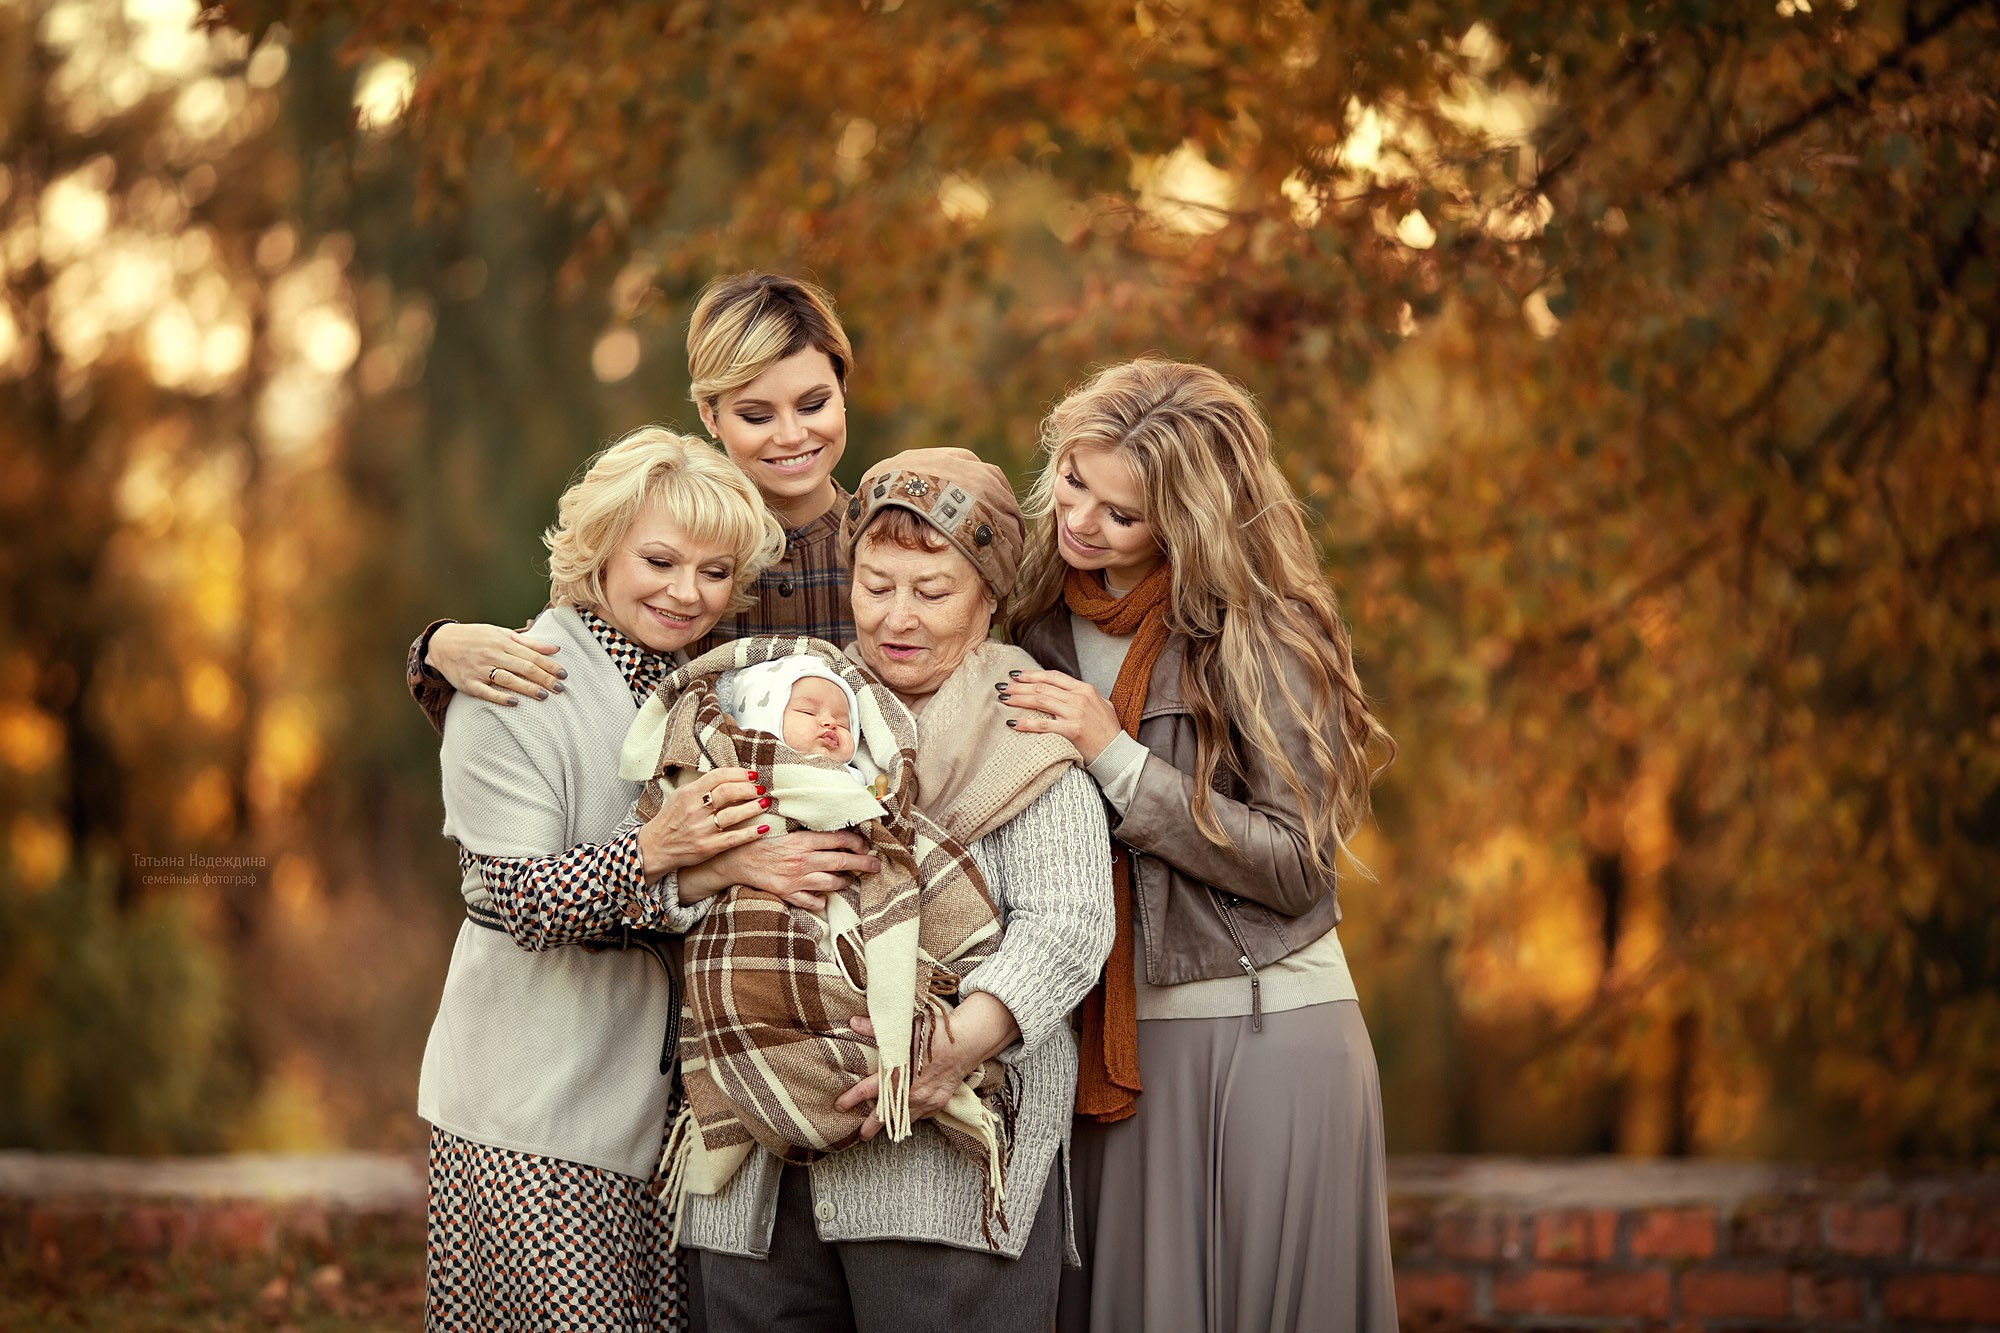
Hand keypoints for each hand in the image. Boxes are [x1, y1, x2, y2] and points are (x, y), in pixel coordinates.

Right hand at [428, 622, 564, 704]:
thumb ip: (528, 642)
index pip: (531, 655)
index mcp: (502, 642)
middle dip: (544, 678)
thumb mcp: (501, 634)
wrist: (441, 643)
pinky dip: (500, 697)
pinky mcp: (469, 683)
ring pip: (508, 679)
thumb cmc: (477, 638)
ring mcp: (480, 670)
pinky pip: (486, 692)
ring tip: (544, 696)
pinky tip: (514, 702)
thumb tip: (555, 648)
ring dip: (527, 688)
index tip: (564, 674)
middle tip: (560, 688)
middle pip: (523, 667)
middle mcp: (492, 655)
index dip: (549, 665)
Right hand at [637, 768, 770, 881]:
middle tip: (761, 789)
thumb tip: (730, 775)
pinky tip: (764, 828)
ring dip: (753, 808)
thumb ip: (702, 785)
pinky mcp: (707, 847)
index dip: (739, 773)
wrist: (656, 847)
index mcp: (689, 793)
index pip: (718, 776)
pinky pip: (734, 838)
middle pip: (728, 793)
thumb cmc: (672, 818)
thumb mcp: (681, 795)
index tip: (753, 775)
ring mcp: (701, 829)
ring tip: (765, 803)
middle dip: (749, 789)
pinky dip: (751, 833)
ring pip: (733, 815)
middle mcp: (695, 810)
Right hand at [679, 830, 879, 908]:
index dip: (857, 842)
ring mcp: (796, 879)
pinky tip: (825, 895)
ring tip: (850, 879)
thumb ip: (807, 826)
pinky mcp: (787, 894)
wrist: (733, 858)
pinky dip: (822, 900)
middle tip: (875, 865)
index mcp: (803, 839)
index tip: (865, 844)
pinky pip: (813, 901)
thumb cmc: (759, 838)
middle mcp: (802, 859)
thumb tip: (831, 821)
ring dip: (845, 882)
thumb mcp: (784, 826)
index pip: (839, 838)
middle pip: (842, 861)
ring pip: (832, 883)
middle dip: (863, 863)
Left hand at [835, 994, 1018, 1138]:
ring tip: (881, 1132)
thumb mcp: (905, 1028)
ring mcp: (926, 1100)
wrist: (966, 1041)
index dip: (851, 1099)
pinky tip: (907, 1117)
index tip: (839, 1106)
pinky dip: (913, 1117)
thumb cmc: (934, 1033)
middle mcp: (911, 1092)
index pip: (868, 1090)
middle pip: (885, 1115)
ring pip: (905, 1119)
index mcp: (898, 1074)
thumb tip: (853, 1023)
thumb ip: (877, 1029)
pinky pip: (922, 1115)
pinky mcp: (939, 1102)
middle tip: (860, 1135)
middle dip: (871, 1127)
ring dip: (892, 1126)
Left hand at [996, 669, 1121, 762]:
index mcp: (1085, 689)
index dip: (1033, 674)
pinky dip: (1026, 723)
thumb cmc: (1109, 732)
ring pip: (1040, 701)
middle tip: (1002, 687)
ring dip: (1019, 699)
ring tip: (1003, 699)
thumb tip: (1066, 692)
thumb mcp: (1101, 705)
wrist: (1118, 753)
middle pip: (1043, 687)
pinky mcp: (1072, 730)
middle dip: (1019, 687)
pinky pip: (1044, 725)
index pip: (1054, 676)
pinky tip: (1013, 722)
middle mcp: (1079, 698)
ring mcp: (1076, 713)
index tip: (1016, 675)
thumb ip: (1084, 696)